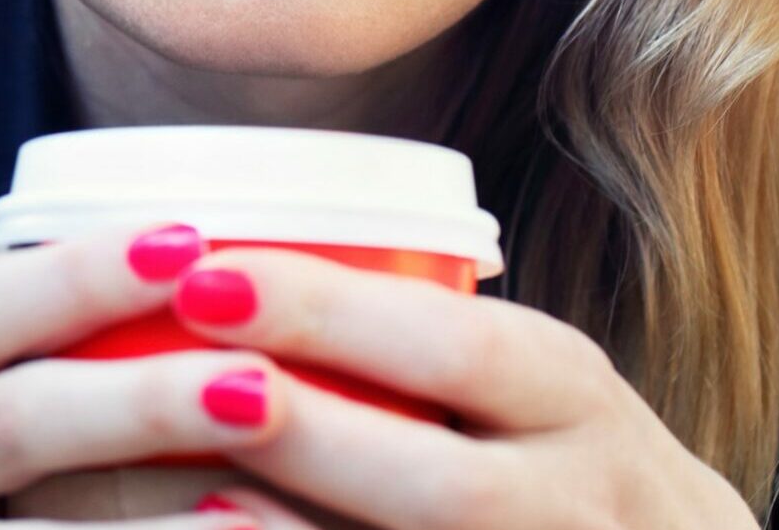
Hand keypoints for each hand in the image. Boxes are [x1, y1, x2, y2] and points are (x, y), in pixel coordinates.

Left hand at [165, 249, 758, 528]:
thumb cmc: (565, 468)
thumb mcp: (540, 394)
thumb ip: (427, 350)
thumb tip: (224, 275)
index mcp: (575, 402)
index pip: (458, 348)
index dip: (329, 316)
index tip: (208, 279)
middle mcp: (586, 503)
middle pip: (446, 486)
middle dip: (310, 437)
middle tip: (192, 391)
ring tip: (201, 501)